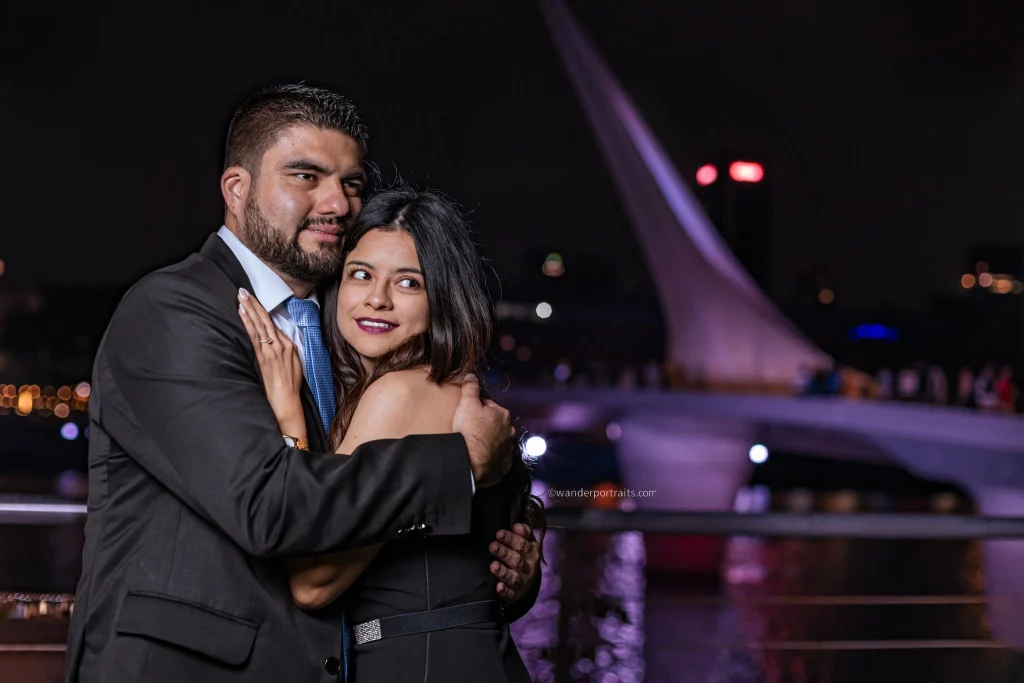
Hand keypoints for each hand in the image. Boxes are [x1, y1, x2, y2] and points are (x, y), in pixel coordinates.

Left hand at [237, 288, 304, 430]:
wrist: (287, 401)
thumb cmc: (290, 387)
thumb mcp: (294, 366)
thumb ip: (285, 351)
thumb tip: (277, 342)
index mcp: (290, 346)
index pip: (274, 325)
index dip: (263, 311)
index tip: (254, 300)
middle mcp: (282, 345)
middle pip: (266, 320)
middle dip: (254, 304)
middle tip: (244, 290)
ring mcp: (273, 349)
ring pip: (260, 324)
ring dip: (250, 308)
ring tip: (241, 296)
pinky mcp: (264, 356)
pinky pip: (255, 334)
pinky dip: (248, 322)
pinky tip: (242, 312)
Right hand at [452, 376, 513, 487]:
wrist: (471, 463)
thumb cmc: (470, 431)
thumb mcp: (467, 404)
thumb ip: (470, 388)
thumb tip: (472, 376)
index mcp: (503, 414)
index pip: (489, 406)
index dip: (477, 409)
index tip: (468, 415)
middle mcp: (510, 431)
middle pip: (496, 424)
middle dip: (486, 425)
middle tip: (471, 430)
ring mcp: (508, 449)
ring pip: (499, 441)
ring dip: (490, 441)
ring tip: (476, 445)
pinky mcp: (504, 465)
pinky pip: (498, 458)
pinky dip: (492, 457)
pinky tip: (482, 457)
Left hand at [490, 524, 539, 604]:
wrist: (530, 580)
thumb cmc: (524, 555)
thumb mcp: (528, 542)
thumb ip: (524, 532)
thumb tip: (517, 525)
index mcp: (532, 553)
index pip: (522, 545)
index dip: (511, 539)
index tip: (499, 533)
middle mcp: (529, 568)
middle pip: (517, 560)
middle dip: (504, 553)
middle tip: (493, 546)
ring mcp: (523, 582)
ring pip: (513, 578)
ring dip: (503, 572)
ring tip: (493, 566)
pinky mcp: (516, 595)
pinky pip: (511, 595)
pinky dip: (505, 591)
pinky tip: (498, 587)